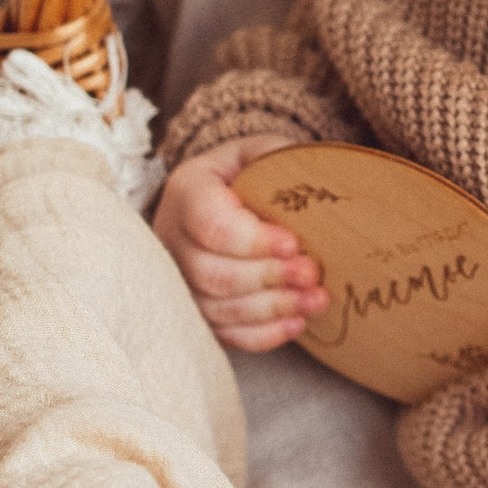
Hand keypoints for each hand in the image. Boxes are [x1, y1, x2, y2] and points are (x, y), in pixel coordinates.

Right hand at [151, 144, 327, 354]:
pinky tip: (296, 322)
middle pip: (209, 272)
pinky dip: (262, 334)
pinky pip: (223, 333)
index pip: (209, 223)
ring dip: (270, 308)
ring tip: (314, 299)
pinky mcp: (196, 308)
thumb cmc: (255, 173)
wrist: (234, 195)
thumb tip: (317, 191)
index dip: (252, 240)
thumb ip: (282, 163)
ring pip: (215, 307)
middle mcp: (171, 236)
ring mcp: (178, 277)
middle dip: (265, 277)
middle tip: (310, 273)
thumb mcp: (266, 153)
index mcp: (187, 189)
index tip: (294, 244)